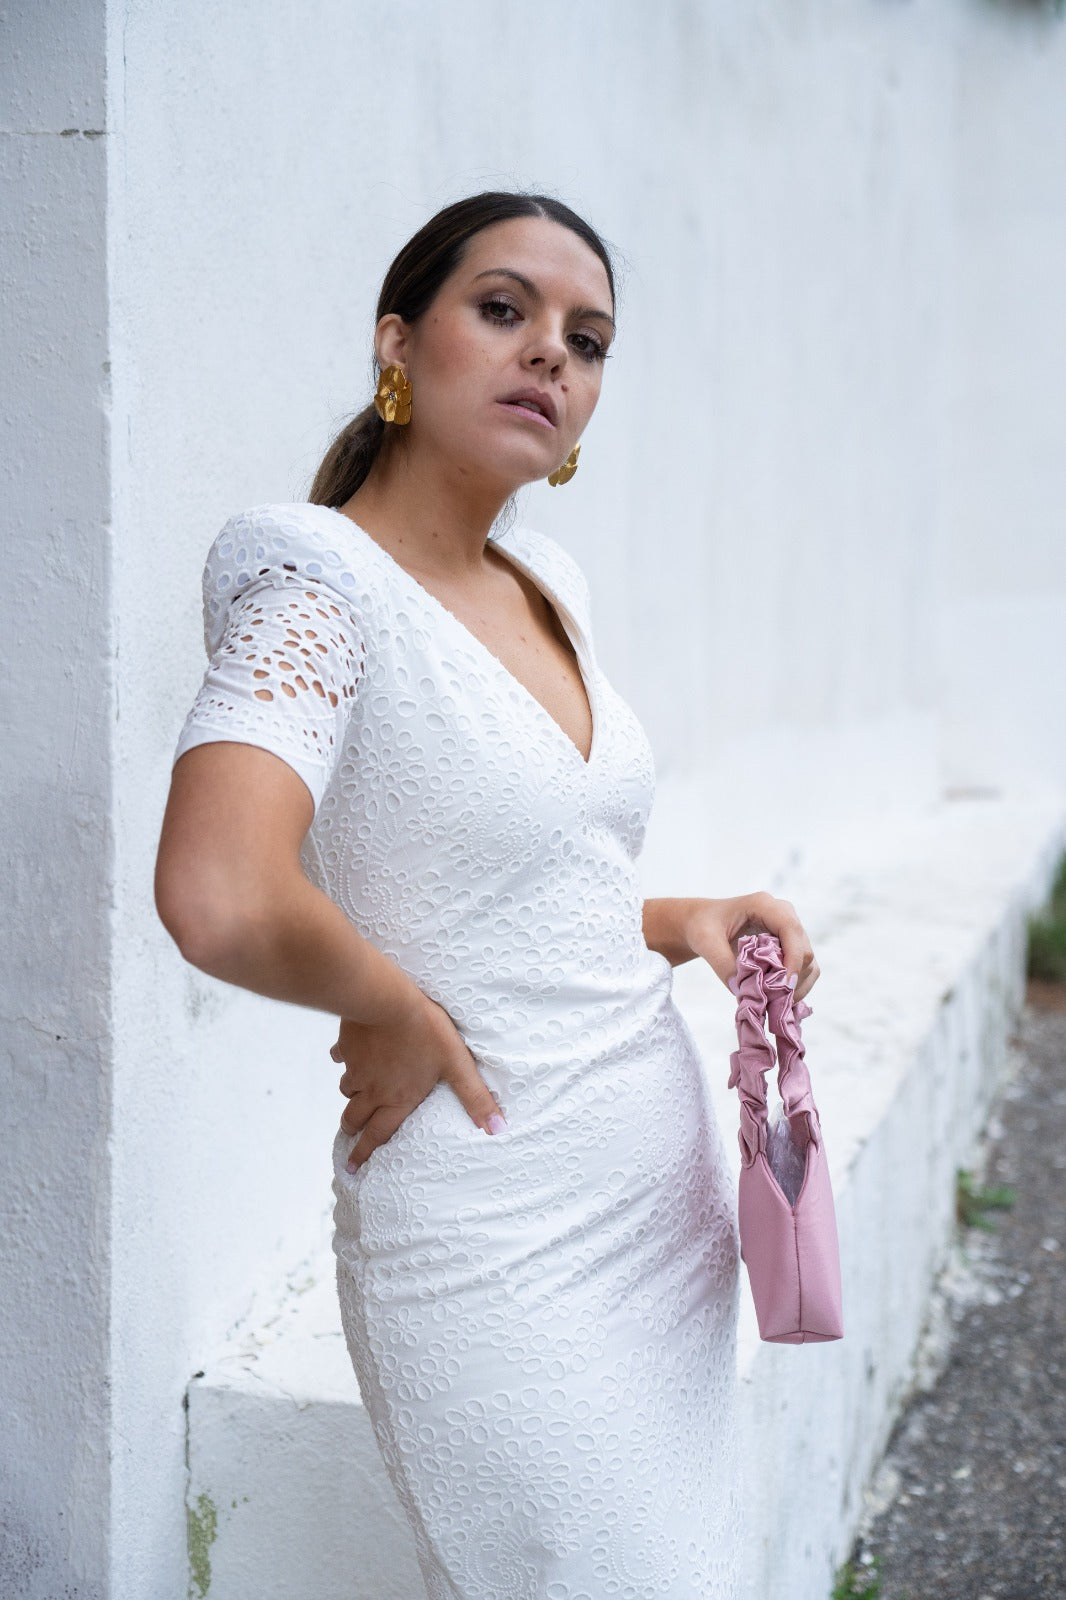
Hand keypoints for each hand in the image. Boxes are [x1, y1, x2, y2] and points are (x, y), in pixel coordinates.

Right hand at [332, 992, 504, 1169]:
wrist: (387, 1001)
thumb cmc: (425, 1032)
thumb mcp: (457, 1064)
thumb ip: (475, 1097)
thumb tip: (497, 1128)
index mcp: (398, 1098)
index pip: (379, 1134)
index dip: (365, 1153)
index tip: (352, 1167)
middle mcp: (373, 1089)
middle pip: (355, 1117)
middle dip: (352, 1129)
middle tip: (350, 1136)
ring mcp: (357, 1068)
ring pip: (347, 1089)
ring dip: (350, 1096)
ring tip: (354, 1096)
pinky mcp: (347, 1046)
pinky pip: (341, 1058)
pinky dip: (343, 1060)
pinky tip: (346, 1054)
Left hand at [685, 893, 818, 1002]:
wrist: (703, 924)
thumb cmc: (703, 926)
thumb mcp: (705, 942)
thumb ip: (722, 963)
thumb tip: (741, 989)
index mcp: (764, 905)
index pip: (790, 929)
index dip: (793, 958)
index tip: (784, 985)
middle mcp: (783, 915)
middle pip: (804, 949)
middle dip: (792, 978)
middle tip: (773, 1002)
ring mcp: (789, 932)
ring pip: (809, 963)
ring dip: (795, 987)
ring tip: (774, 1004)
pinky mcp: (790, 948)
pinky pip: (804, 971)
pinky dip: (795, 988)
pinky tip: (777, 1000)